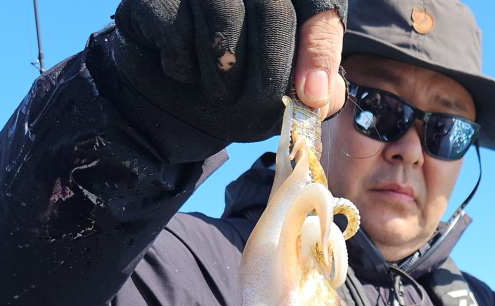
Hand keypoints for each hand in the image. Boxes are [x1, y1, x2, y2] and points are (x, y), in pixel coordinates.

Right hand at [112, 0, 346, 142]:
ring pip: (224, 12)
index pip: (319, 8)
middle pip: (274, 12)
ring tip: (216, 93)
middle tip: (252, 108)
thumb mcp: (285, 98)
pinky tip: (182, 71)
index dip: (318, 49)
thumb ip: (318, 91)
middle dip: (268, 73)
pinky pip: (174, 23)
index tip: (310, 94)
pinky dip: (181, 63)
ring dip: (222, 72)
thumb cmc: (239, 91)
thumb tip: (319, 93)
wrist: (174, 97)